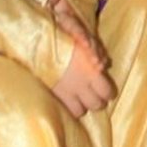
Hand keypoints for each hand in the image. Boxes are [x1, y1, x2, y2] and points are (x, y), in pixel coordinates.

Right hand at [48, 0, 114, 117]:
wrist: (38, 41)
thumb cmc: (63, 35)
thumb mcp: (84, 38)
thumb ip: (97, 51)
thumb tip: (105, 66)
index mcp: (92, 71)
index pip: (107, 91)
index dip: (108, 92)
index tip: (107, 90)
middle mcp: (81, 85)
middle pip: (97, 104)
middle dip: (98, 101)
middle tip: (95, 95)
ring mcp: (67, 93)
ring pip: (83, 111)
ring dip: (84, 105)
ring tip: (81, 98)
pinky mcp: (54, 96)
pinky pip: (68, 112)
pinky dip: (72, 109)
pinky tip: (70, 101)